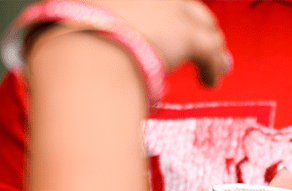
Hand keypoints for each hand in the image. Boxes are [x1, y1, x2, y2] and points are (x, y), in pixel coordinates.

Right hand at [91, 0, 230, 85]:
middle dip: (199, 27)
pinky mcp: (188, 35)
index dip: (169, 18)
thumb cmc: (74, 48)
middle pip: (189, 8)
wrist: (85, 53)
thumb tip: (88, 44)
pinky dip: (213, 68)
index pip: (160, 3)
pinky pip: (211, 52)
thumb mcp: (81, 26)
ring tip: (216, 67)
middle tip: (202, 47)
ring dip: (213, 49)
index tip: (167, 33)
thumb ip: (97, 28)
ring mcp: (171, 10)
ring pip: (206, 28)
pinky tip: (209, 82)